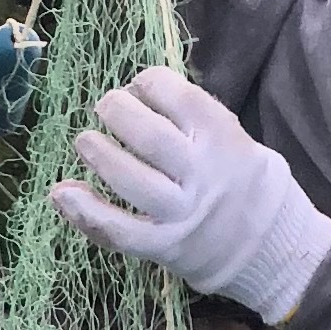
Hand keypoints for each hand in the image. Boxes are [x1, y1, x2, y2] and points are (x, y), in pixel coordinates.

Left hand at [53, 72, 330, 329]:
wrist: (269, 245)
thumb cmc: (240, 179)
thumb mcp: (232, 135)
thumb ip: (191, 115)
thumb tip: (136, 91)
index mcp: (222, 138)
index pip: (177, 96)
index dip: (149, 83)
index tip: (140, 86)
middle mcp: (202, 174)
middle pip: (149, 136)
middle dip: (118, 112)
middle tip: (106, 107)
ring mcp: (182, 213)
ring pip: (130, 180)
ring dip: (99, 154)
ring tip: (85, 141)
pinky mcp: (165, 246)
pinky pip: (119, 231)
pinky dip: (85, 211)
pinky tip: (61, 192)